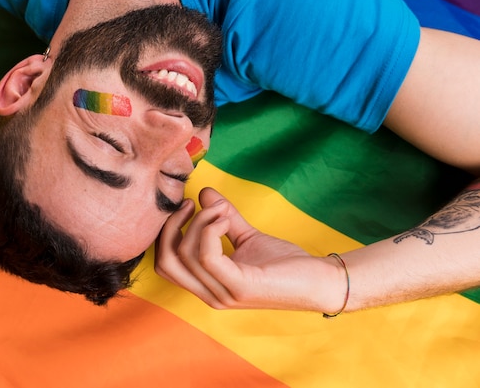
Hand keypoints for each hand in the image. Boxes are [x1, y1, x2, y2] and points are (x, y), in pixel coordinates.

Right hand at [155, 188, 345, 311]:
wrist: (321, 281)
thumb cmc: (287, 264)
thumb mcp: (248, 236)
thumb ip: (224, 219)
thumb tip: (205, 192)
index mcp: (207, 286)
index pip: (165, 264)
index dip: (168, 232)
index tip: (189, 206)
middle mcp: (210, 294)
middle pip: (165, 262)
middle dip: (172, 227)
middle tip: (194, 205)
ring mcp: (223, 294)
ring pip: (185, 254)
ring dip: (200, 222)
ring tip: (223, 210)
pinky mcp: (239, 287)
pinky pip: (207, 257)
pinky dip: (210, 230)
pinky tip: (226, 220)